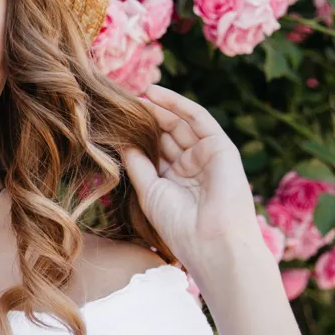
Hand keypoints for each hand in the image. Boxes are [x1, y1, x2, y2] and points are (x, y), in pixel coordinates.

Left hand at [119, 84, 262, 270]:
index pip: (155, 150)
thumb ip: (137, 164)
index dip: (137, 135)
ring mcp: (207, 155)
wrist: (212, 241)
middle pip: (167, 134)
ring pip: (181, 123)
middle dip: (146, 118)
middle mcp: (193, 167)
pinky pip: (197, 118)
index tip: (113, 122)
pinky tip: (155, 94)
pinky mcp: (221, 146)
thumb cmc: (179, 225)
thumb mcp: (149, 191)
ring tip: (134, 94)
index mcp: (176, 181)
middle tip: (121, 102)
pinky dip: (177, 104)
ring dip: (159, 107)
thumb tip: (121, 141)